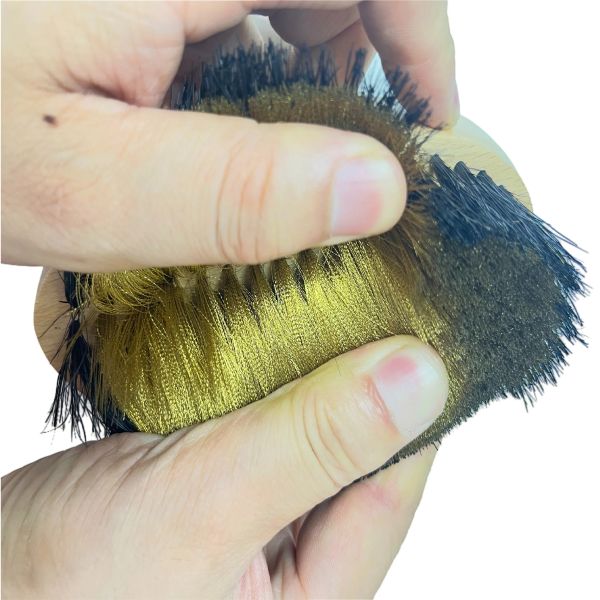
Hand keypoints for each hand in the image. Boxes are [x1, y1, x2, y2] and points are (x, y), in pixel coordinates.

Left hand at [1, 1, 457, 271]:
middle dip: (359, 60)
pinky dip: (238, 68)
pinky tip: (213, 127)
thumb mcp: (76, 180)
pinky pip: (215, 14)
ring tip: (284, 155)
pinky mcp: (123, 3)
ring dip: (296, 69)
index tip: (427, 121)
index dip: (420, 35)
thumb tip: (374, 194)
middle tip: (352, 158)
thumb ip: (231, 191)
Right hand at [2, 336, 447, 597]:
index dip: (410, 400)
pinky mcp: (215, 488)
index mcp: (317, 594)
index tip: (416, 326)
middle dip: (360, 380)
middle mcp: (293, 561)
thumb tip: (418, 380)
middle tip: (367, 303)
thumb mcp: (202, 512)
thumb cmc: (66, 594)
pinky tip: (257, 342)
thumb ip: (311, 446)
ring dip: (307, 374)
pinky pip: (260, 425)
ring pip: (307, 430)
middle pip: (355, 451)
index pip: (395, 482)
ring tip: (317, 311)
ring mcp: (254, 521)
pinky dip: (261, 380)